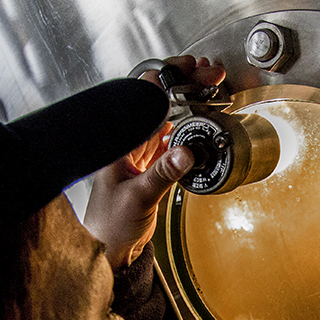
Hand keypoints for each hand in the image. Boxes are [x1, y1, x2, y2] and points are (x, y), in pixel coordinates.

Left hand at [83, 55, 224, 268]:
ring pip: (166, 116)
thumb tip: (186, 153)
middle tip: (209, 74)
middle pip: (157, 101)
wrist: (109, 249)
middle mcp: (128, 142)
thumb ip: (163, 173)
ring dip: (188, 101)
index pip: (142, 98)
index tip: (190, 70)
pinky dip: (188, 126)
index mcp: (118, 142)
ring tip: (210, 87)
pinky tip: (201, 121)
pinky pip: (171, 137)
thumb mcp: (138, 197)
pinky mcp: (151, 165)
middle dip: (184, 83)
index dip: (167, 78)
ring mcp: (140, 152)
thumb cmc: (109, 225)